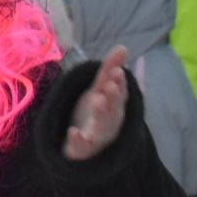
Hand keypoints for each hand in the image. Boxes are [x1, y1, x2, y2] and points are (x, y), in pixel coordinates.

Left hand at [62, 46, 128, 160]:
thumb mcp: (99, 91)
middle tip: (110, 85)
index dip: (120, 84)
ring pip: (103, 127)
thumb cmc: (95, 115)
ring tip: (97, 101)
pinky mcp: (83, 149)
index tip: (117, 72)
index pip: (121, 95)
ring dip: (102, 114)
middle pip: (115, 110)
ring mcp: (98, 137)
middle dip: (114, 98)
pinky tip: (73, 132)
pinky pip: (82, 146)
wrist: (83, 148)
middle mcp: (110, 122)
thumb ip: (109, 71)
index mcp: (115, 107)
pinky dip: (78, 140)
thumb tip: (123, 47)